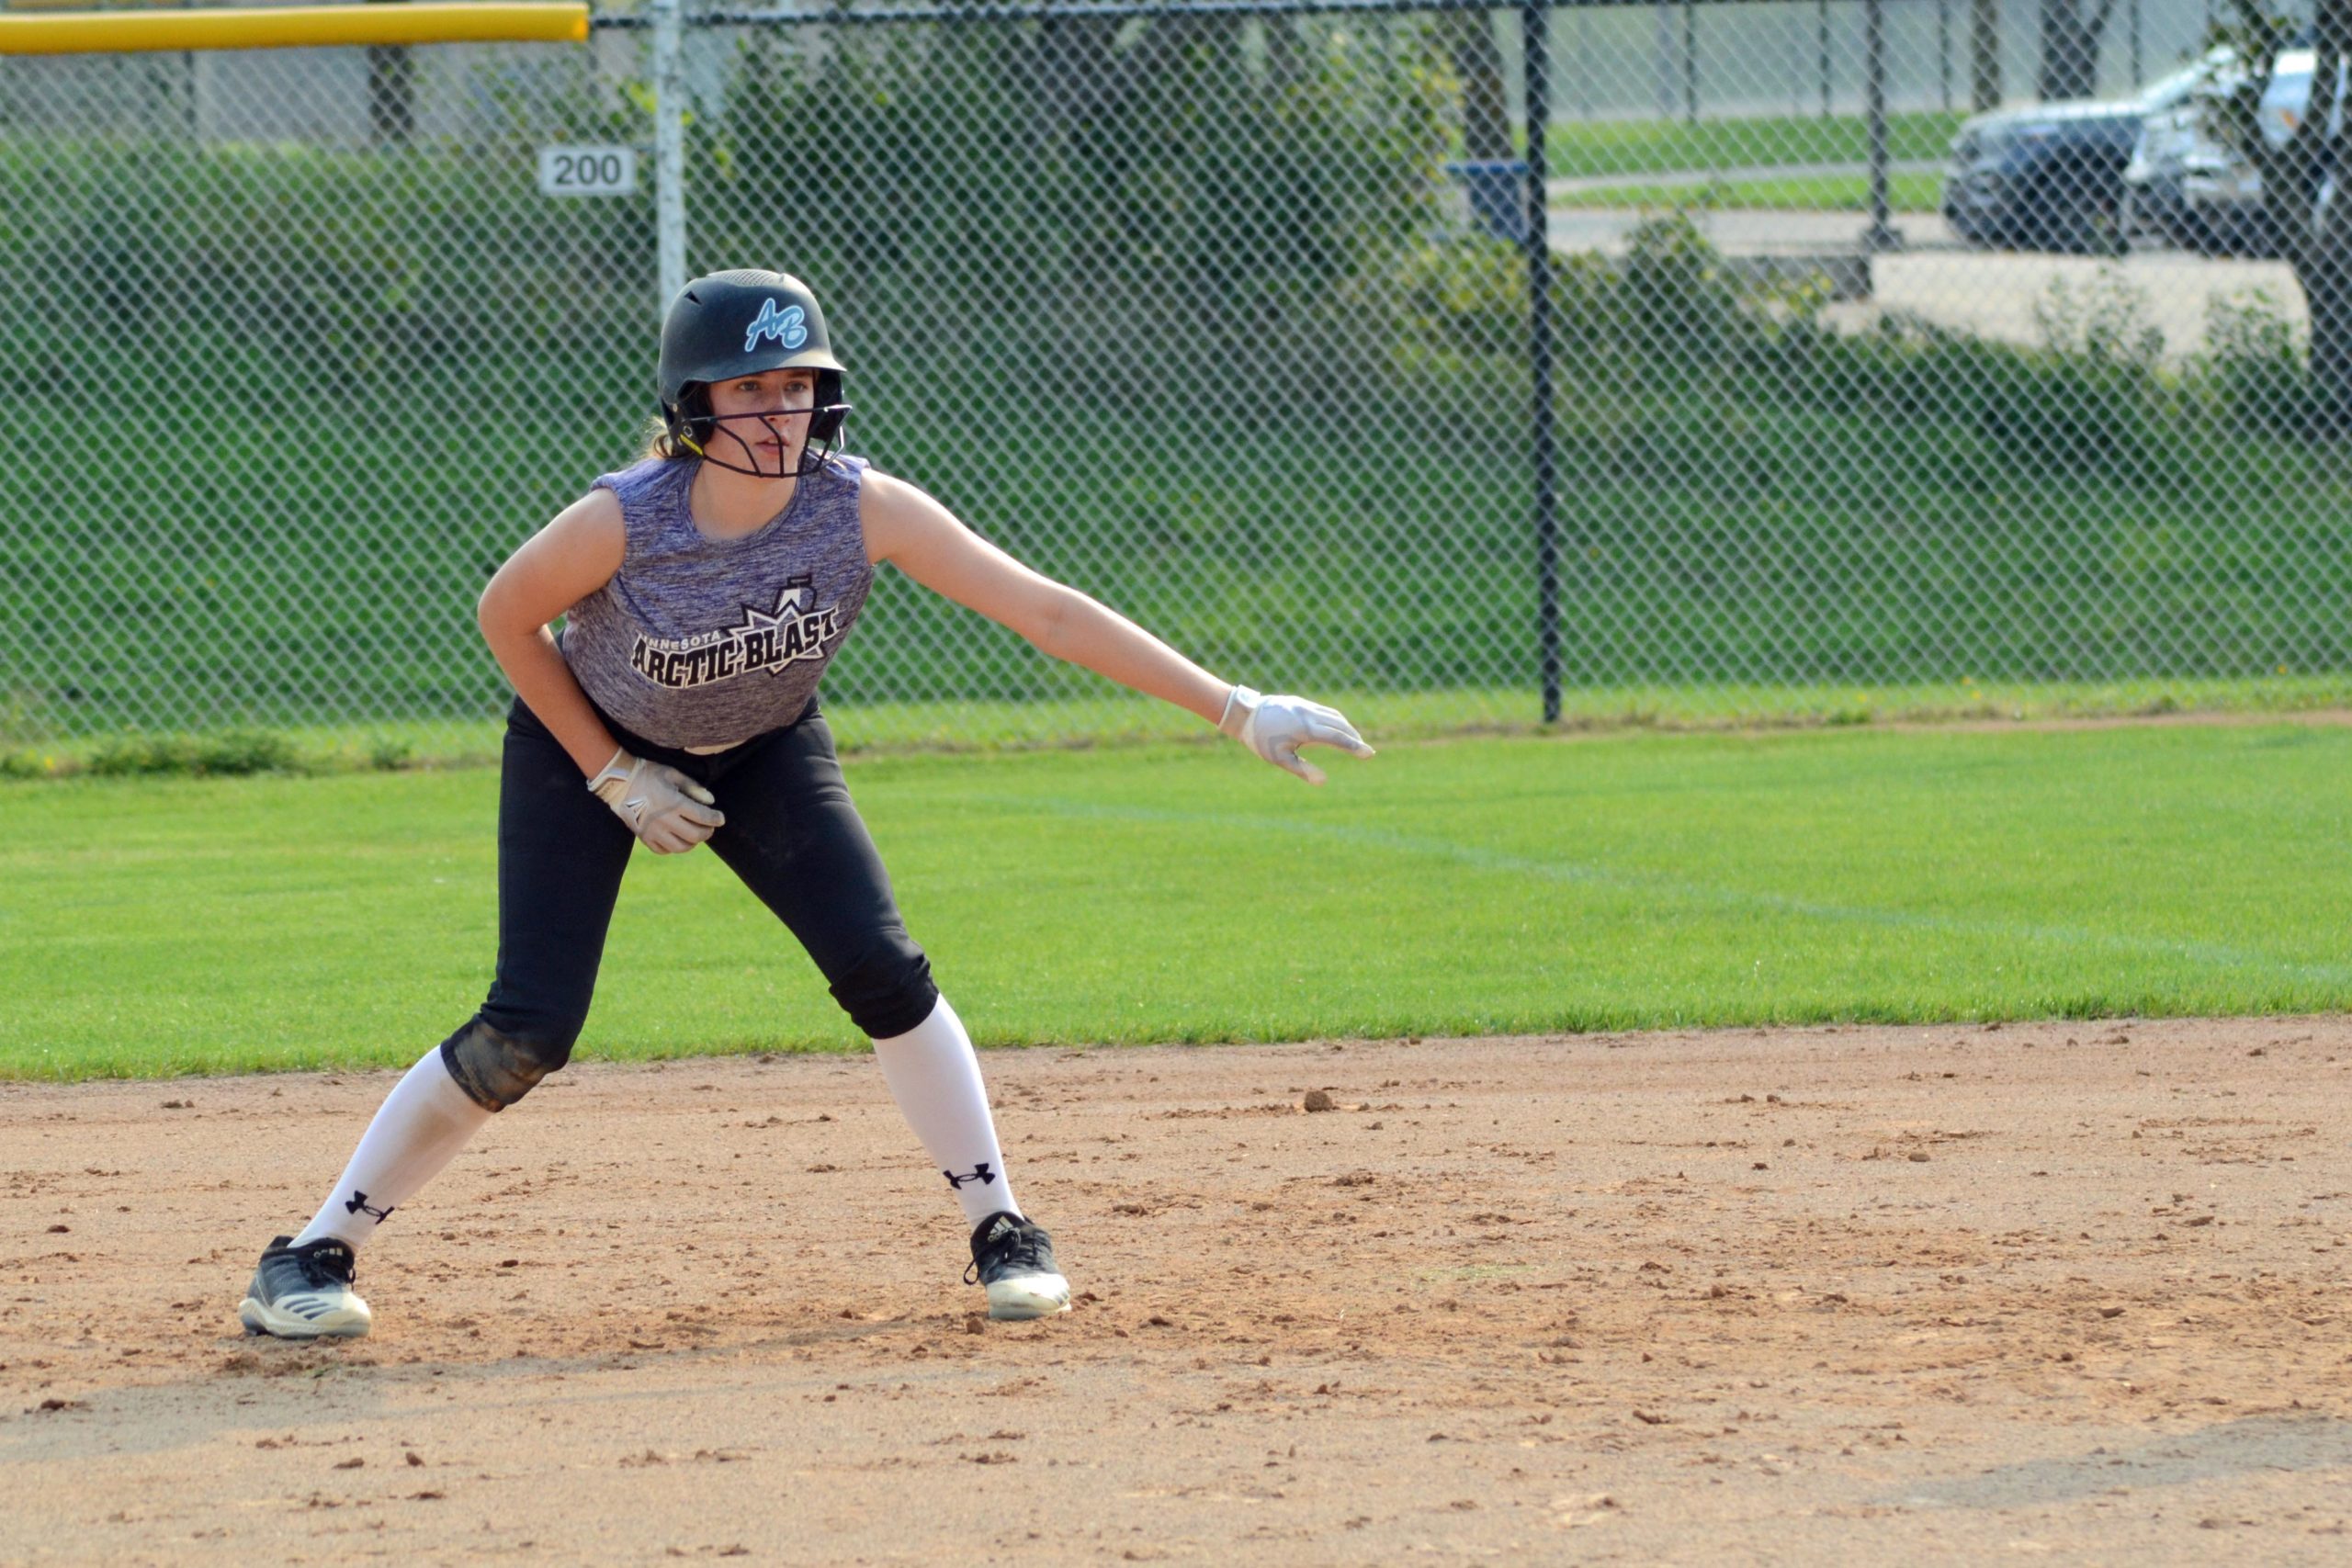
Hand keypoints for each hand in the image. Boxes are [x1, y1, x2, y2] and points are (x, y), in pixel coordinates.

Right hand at [587, 749, 725, 852]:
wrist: (619, 783)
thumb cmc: (648, 774)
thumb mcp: (672, 774)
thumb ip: (693, 787)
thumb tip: (711, 801)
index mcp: (673, 803)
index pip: (703, 817)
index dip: (716, 819)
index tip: (720, 818)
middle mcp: (664, 820)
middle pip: (695, 836)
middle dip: (707, 833)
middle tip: (710, 828)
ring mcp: (653, 831)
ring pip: (680, 847)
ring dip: (692, 843)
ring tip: (695, 835)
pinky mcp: (643, 837)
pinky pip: (663, 850)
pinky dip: (674, 847)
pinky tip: (677, 838)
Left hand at [1218, 686, 1375, 784]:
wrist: (1245, 713)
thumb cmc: (1260, 740)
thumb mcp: (1279, 759)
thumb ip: (1303, 770)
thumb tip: (1323, 782)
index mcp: (1305, 729)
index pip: (1337, 738)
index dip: (1354, 746)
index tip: (1368, 753)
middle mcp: (1308, 714)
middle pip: (1340, 725)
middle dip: (1354, 737)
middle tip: (1365, 750)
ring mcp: (1305, 706)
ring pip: (1333, 715)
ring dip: (1346, 727)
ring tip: (1354, 740)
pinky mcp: (1301, 702)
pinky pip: (1324, 710)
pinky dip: (1335, 719)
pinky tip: (1336, 727)